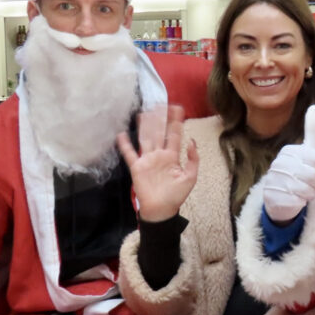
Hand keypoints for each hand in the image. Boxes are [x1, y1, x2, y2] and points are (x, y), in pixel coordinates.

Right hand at [118, 105, 197, 221]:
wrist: (161, 210)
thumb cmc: (176, 195)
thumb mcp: (190, 177)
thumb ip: (193, 159)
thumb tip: (192, 142)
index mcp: (172, 156)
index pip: (174, 135)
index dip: (176, 122)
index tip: (177, 108)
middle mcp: (159, 155)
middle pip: (159, 133)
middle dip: (159, 119)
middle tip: (159, 104)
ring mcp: (147, 160)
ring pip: (146, 138)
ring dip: (145, 126)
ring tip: (144, 112)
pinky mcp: (137, 167)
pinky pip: (130, 154)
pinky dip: (125, 145)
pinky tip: (121, 134)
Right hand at [263, 106, 314, 222]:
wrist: (280, 198)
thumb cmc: (298, 172)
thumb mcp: (308, 151)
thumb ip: (312, 130)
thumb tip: (314, 106)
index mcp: (289, 151)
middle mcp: (279, 163)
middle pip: (314, 176)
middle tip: (310, 184)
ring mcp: (274, 180)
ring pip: (307, 189)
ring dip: (311, 194)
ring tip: (304, 192)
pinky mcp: (272, 198)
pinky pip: (298, 201)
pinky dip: (301, 203)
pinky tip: (296, 200)